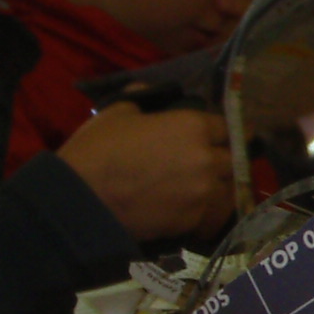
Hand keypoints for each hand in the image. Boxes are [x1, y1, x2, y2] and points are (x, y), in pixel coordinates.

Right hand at [56, 102, 236, 243]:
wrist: (82, 201)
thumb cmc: (97, 150)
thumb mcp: (117, 112)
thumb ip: (142, 100)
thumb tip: (148, 92)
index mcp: (192, 126)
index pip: (225, 126)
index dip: (219, 130)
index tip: (216, 134)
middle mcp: (206, 159)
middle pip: (231, 158)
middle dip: (222, 158)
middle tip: (210, 161)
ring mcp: (203, 193)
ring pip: (227, 189)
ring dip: (219, 186)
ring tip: (206, 187)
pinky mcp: (193, 221)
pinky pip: (210, 213)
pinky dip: (204, 210)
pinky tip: (193, 208)